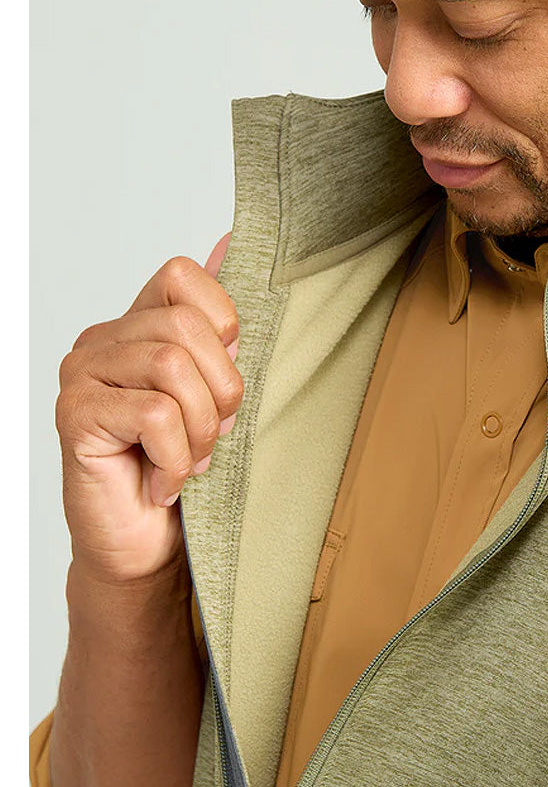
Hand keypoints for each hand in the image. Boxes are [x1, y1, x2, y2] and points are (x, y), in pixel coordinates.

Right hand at [56, 241, 241, 582]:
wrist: (147, 544)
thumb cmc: (186, 469)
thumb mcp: (218, 396)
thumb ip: (219, 330)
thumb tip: (232, 241)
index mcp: (140, 327)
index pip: (184, 276)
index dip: (222, 320)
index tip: (226, 372)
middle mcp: (105, 341)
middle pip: (185, 327)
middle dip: (221, 390)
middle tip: (214, 434)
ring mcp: (83, 374)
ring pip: (172, 368)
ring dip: (200, 429)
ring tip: (191, 460)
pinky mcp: (75, 414)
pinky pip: (153, 415)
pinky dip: (177, 458)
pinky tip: (165, 481)